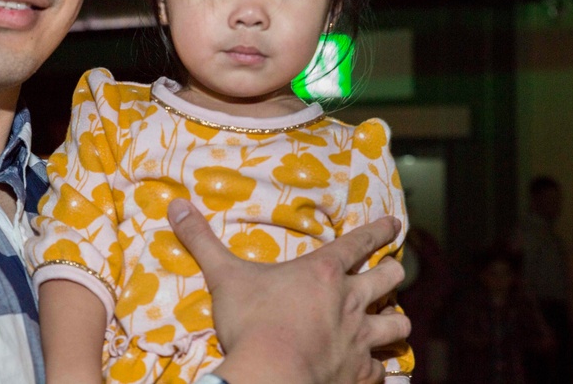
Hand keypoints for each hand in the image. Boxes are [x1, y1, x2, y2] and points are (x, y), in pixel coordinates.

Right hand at [167, 199, 408, 383]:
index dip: (378, 230)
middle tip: (393, 271)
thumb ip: (202, 241)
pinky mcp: (360, 373)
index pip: (359, 243)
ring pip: (397, 324)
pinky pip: (383, 369)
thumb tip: (175, 206)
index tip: (394, 223)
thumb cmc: (251, 321)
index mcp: (323, 273)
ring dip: (395, 321)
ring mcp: (359, 339)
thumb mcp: (223, 276)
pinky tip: (376, 368)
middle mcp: (350, 301)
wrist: (272, 374)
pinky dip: (380, 367)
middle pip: (389, 278)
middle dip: (393, 273)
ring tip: (392, 320)